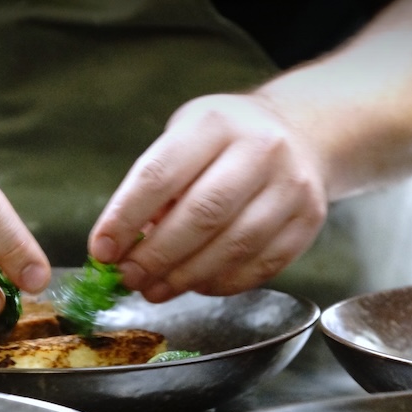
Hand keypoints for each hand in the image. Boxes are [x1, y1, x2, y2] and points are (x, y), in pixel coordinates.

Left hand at [87, 93, 326, 302]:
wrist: (302, 134)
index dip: (125, 218)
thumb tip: (127, 244)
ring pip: (233, 246)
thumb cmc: (228, 141)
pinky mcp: (308, 220)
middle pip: (201, 216)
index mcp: (216, 123)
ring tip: (157, 289)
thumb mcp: (187, 137)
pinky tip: (198, 284)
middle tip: (130, 278)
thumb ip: (157, 184)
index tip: (102, 250)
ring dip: (187, 277)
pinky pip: (261, 265)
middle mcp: (261, 150)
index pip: (160, 175)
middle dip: (157, 255)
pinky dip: (223, 283)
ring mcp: (290, 186)